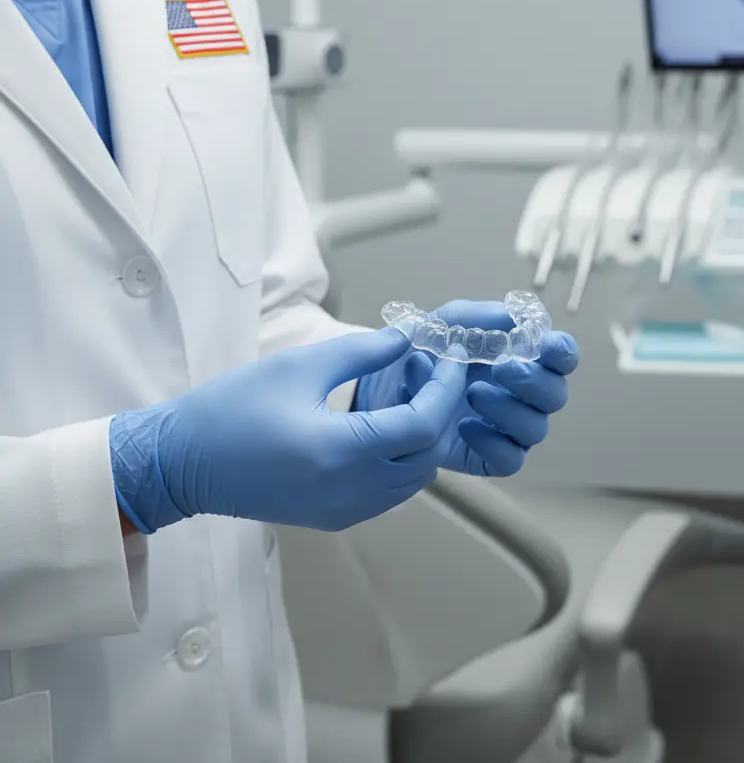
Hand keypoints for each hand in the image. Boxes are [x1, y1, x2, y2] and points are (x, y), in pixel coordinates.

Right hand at [109, 328, 466, 533]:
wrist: (181, 464)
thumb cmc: (232, 408)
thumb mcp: (299, 367)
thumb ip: (362, 352)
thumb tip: (407, 338)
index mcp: (341, 452)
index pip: (422, 426)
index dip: (444, 389)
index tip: (450, 357)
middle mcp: (351, 490)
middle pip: (427, 456)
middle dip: (440, 412)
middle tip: (430, 371)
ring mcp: (345, 510)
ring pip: (414, 479)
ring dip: (423, 438)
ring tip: (408, 394)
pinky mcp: (335, 518)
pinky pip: (390, 492)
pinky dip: (402, 460)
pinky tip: (385, 425)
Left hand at [355, 300, 578, 476]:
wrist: (375, 390)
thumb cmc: (415, 351)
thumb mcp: (438, 324)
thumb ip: (474, 316)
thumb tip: (513, 315)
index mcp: (516, 356)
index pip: (560, 357)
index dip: (562, 352)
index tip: (545, 346)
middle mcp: (518, 394)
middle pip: (556, 395)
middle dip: (534, 381)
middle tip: (501, 369)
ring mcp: (503, 427)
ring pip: (535, 429)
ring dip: (509, 410)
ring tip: (472, 395)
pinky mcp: (484, 456)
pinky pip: (510, 460)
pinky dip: (493, 443)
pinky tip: (463, 427)